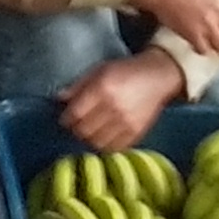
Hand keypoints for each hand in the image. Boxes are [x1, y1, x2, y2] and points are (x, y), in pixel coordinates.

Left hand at [59, 54, 184, 151]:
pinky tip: (104, 135)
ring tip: (91, 130)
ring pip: (96, 143)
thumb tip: (59, 99)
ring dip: (89, 139)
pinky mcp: (136, 134)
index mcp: (102, 89)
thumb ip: (79, 85)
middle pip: (83, 131)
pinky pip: (113, 148)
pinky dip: (105, 145)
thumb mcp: (100, 70)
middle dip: (76, 129)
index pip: (75, 114)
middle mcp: (114, 108)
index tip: (65, 118)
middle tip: (78, 124)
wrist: (158, 77)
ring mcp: (126, 123)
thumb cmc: (126, 70)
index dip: (66, 119)